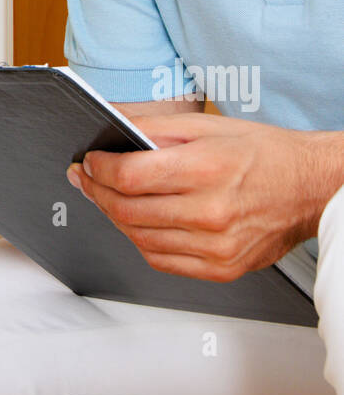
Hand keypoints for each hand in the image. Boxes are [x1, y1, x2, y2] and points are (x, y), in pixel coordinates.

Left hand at [66, 111, 343, 281]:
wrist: (309, 188)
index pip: (129, 176)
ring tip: (107, 197)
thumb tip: (109, 126)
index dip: (98, 169)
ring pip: (139, 238)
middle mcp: (210, 212)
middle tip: (85, 177)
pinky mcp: (221, 268)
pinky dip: (140, 241)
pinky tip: (137, 222)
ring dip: (114, 216)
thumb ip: (152, 127)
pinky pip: (161, 260)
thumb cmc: (262, 153)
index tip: (87, 161)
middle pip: (128, 209)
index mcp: (205, 169)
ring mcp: (216, 246)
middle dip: (96, 191)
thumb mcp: (205, 125)